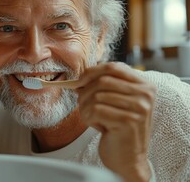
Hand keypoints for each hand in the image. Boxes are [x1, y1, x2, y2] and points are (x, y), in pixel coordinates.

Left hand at [76, 62, 155, 181]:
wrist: (127, 157)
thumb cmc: (116, 127)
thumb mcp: (114, 102)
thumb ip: (104, 86)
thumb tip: (79, 78)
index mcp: (144, 85)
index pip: (113, 67)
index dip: (92, 72)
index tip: (78, 82)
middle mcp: (145, 94)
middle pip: (102, 81)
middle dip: (85, 92)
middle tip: (82, 104)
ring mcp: (139, 107)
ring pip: (97, 96)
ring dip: (86, 108)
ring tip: (92, 118)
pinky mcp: (129, 121)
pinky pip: (96, 111)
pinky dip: (89, 118)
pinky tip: (97, 126)